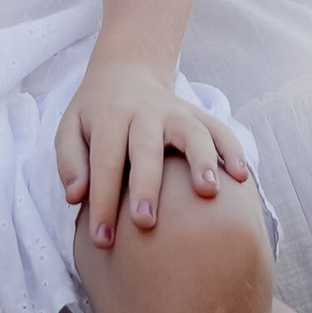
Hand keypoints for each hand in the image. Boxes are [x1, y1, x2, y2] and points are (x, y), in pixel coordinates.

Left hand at [57, 50, 247, 249]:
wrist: (126, 72)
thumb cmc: (95, 115)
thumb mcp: (70, 129)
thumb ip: (70, 162)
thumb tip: (76, 196)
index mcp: (110, 116)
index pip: (105, 161)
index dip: (102, 201)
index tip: (103, 240)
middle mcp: (145, 111)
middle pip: (146, 147)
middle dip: (146, 185)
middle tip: (145, 222)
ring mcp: (175, 111)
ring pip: (191, 132)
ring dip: (200, 160)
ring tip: (208, 193)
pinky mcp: (197, 114)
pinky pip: (219, 128)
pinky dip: (232, 149)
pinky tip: (241, 177)